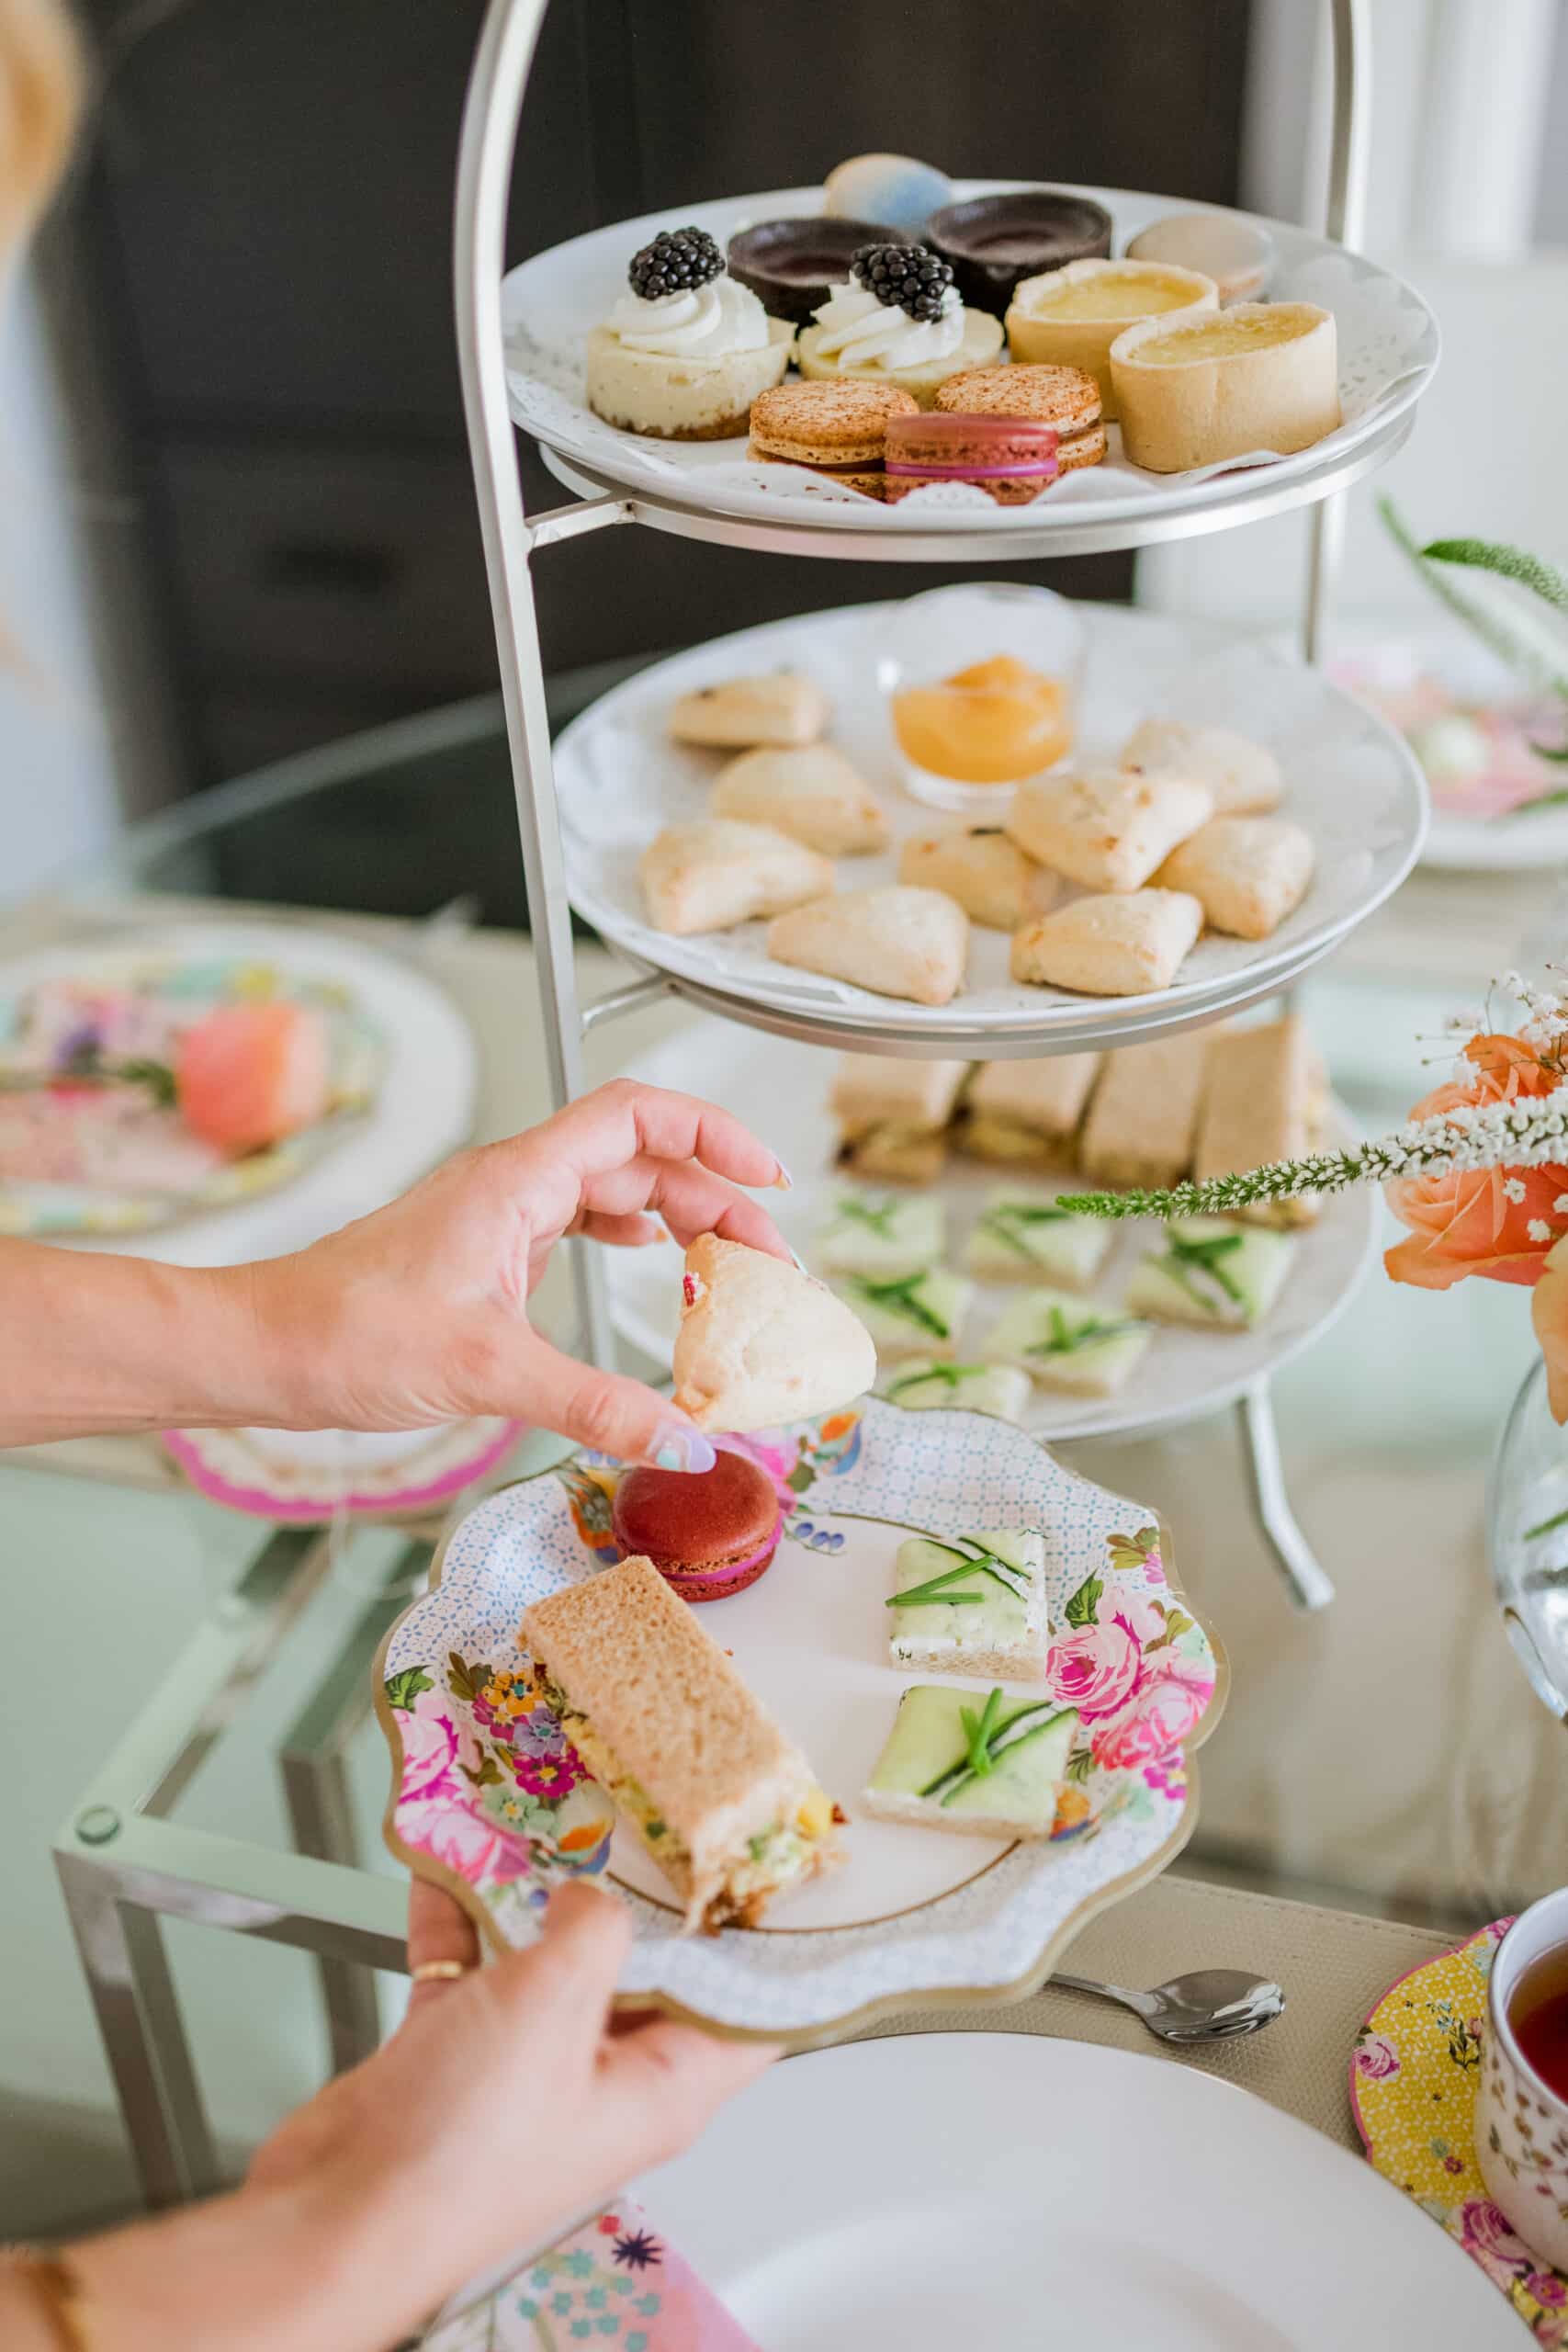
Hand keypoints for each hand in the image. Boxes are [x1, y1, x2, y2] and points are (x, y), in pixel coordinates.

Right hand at [42, 1883, 774, 2351]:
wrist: (336, 2212)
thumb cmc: (458, 2155)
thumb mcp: (555, 2006)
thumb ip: (596, 1928)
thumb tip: (597, 1891)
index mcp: (662, 2085)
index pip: (747, 2005)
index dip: (762, 1934)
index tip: (761, 1857)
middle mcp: (604, 2077)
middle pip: (648, 1966)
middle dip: (638, 1890)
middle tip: (640, 1812)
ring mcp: (531, 2066)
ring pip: (554, 1960)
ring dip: (539, 1893)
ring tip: (541, 1820)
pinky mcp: (460, 2055)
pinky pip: (474, 1967)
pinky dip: (462, 1915)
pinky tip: (452, 1862)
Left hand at [249, 1079, 789, 1464]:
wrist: (264, 1349)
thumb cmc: (344, 1333)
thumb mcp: (487, 1372)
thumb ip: (596, 1405)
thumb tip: (687, 1441)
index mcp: (517, 1180)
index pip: (637, 1115)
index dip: (714, 1133)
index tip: (769, 1177)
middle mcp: (512, 1183)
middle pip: (641, 1158)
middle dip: (714, 1198)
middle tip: (768, 1260)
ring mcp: (497, 1215)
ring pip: (612, 1190)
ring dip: (677, 1220)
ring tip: (727, 1267)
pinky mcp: (485, 1251)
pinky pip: (578, 1222)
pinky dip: (628, 1237)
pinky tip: (650, 1261)